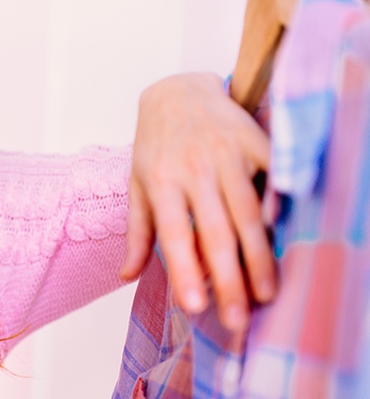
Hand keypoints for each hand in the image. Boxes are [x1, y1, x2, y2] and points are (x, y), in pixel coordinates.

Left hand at [119, 72, 275, 331]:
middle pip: (215, 232)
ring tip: (266, 293)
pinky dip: (278, 211)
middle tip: (238, 318)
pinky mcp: (255, 142)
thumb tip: (125, 276)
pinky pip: (271, 182)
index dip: (185, 271)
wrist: (179, 91)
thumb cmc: (156, 146)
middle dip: (228, 279)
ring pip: (247, 213)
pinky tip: (284, 242)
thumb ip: (137, 231)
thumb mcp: (137, 184)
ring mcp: (227, 154)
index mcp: (160, 181)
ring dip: (259, 257)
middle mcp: (193, 169)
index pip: (173, 235)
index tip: (195, 307)